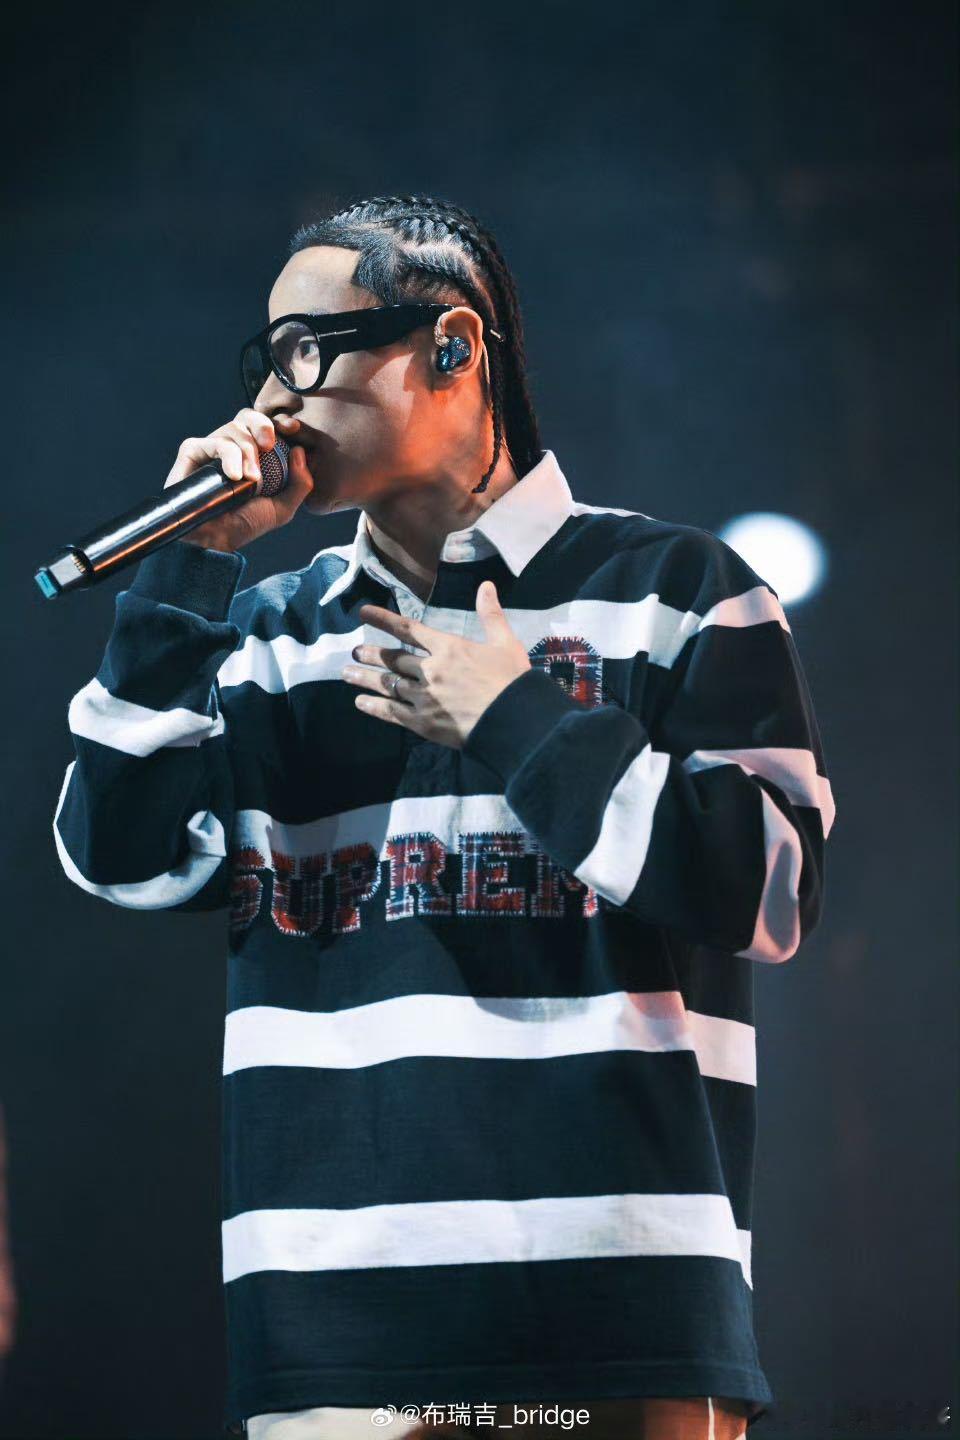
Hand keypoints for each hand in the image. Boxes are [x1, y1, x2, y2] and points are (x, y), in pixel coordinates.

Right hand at [163, 409, 313, 552]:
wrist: (216, 541)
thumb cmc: (245, 525)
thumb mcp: (283, 508)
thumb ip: (300, 483)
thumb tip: (300, 450)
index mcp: (252, 456)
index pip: (266, 427)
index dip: (279, 423)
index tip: (293, 429)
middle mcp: (231, 448)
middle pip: (247, 417)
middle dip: (262, 425)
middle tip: (270, 445)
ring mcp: (211, 449)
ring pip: (232, 428)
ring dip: (247, 451)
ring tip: (251, 480)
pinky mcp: (192, 452)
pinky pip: (213, 442)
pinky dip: (228, 455)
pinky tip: (235, 476)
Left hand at [341, 580, 531, 748]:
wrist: (514, 720)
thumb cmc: (512, 681)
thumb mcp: (505, 643)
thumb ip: (491, 614)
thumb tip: (486, 585)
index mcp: (448, 647)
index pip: (408, 629)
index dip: (383, 619)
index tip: (363, 612)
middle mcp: (430, 669)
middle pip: (393, 659)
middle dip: (372, 654)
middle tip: (355, 652)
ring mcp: (423, 696)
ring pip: (387, 684)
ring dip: (365, 678)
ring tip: (347, 673)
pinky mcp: (422, 722)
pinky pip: (391, 711)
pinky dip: (374, 706)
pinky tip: (360, 702)